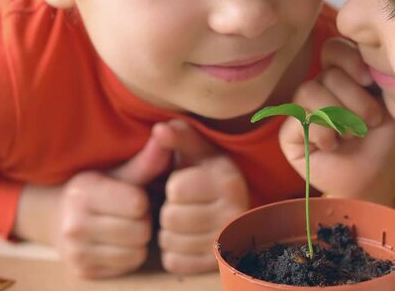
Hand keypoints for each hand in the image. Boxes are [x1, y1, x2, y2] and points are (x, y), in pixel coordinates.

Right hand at [14, 132, 172, 277]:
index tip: (135, 195)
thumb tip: (167, 133)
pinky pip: (127, 266)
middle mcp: (74, 225)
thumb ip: (147, 159)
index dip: (143, 200)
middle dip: (143, 221)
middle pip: (140, 231)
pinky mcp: (83, 272)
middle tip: (133, 214)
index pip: (137, 205)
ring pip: (136, 252)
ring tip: (128, 226)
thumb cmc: (101, 188)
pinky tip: (120, 242)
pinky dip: (130, 256)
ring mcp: (76, 252)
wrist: (60, 217)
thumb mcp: (121, 172)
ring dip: (139, 241)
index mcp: (84, 193)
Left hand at [154, 120, 248, 274]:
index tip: (185, 184)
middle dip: (168, 210)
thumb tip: (160, 130)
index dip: (172, 186)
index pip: (176, 190)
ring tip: (183, 221)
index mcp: (228, 181)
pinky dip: (172, 252)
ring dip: (168, 232)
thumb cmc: (204, 173)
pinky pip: (174, 262)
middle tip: (182, 205)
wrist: (229, 206)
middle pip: (171, 219)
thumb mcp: (195, 149)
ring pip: (170, 243)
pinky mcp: (215, 264)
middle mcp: (234, 213)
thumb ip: (178, 135)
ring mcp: (227, 242)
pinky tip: (185, 238)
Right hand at [280, 37, 394, 205]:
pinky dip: (322, 133)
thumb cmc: (383, 142)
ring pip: (308, 91)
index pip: (333, 49)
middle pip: (327, 73)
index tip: (368, 80)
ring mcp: (302, 111)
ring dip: (338, 116)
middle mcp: (320, 90)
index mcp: (343, 78)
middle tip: (369, 123)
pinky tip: (332, 146)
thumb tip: (362, 56)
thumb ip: (374, 77)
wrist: (373, 179)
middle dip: (355, 100)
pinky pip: (299, 119)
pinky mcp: (290, 134)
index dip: (349, 59)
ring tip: (351, 135)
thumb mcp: (389, 105)